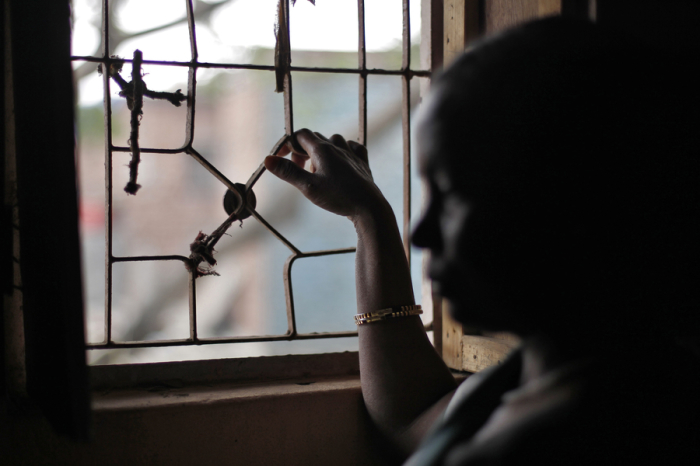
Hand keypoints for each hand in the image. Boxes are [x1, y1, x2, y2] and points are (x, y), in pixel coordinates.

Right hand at [264, 129, 385, 219]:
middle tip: (299, 170)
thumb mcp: (308, 187)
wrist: (369, 206)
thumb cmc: (338, 197)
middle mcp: (337, 147)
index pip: (300, 135)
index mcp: (322, 150)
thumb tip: (267, 159)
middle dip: (302, 151)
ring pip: (333, 141)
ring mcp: (351, 153)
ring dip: (321, 151)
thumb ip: (288, 172)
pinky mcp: (362, 162)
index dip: (287, 144)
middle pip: (314, 139)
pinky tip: (342, 160)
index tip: (280, 159)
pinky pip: (352, 147)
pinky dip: (344, 151)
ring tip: (318, 170)